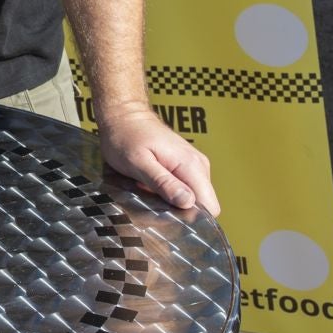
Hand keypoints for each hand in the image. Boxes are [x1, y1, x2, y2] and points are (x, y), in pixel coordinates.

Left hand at [98, 106, 219, 215]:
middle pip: (202, 205)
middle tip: (152, 200)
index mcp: (191, 165)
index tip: (168, 215)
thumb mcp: (138, 163)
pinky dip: (169, 191)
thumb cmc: (125, 136)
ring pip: (193, 198)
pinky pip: (184, 188)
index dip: (191, 218)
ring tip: (149, 189)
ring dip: (172, 200)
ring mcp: (193, 164)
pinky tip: (151, 184)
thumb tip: (188, 202)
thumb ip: (163, 182)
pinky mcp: (184, 165)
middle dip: (179, 210)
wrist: (122, 115)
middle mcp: (198, 165)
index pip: (210, 206)